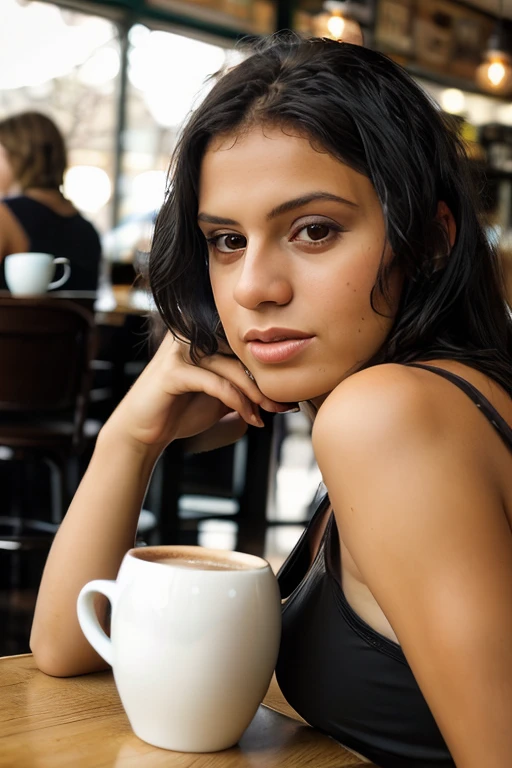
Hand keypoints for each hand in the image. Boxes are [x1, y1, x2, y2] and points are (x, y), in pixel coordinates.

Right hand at [105, 332, 293, 452]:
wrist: (145, 433)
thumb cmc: (181, 411)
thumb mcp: (220, 396)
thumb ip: (242, 385)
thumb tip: (280, 390)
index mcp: (201, 336)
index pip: (242, 347)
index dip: (266, 371)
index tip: (287, 396)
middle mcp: (190, 337)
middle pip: (239, 354)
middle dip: (265, 383)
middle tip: (284, 406)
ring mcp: (179, 351)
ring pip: (230, 368)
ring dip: (254, 394)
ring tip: (267, 414)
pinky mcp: (172, 371)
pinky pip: (214, 382)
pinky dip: (235, 401)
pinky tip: (248, 417)